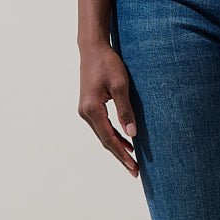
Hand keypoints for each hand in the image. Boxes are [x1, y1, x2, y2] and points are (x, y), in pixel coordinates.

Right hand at [78, 42, 139, 176]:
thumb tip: (132, 134)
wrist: (93, 48)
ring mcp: (85, 110)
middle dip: (121, 156)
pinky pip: (102, 127)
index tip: (133, 167)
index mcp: (91, 109)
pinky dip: (114, 136)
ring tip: (132, 161)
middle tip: (135, 171)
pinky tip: (125, 142)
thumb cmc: (108, 63)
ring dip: (118, 147)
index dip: (122, 154)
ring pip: (103, 135)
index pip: (109, 138)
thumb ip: (125, 110)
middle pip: (105, 140)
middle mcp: (85, 112)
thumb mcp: (120, 85)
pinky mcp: (89, 106)